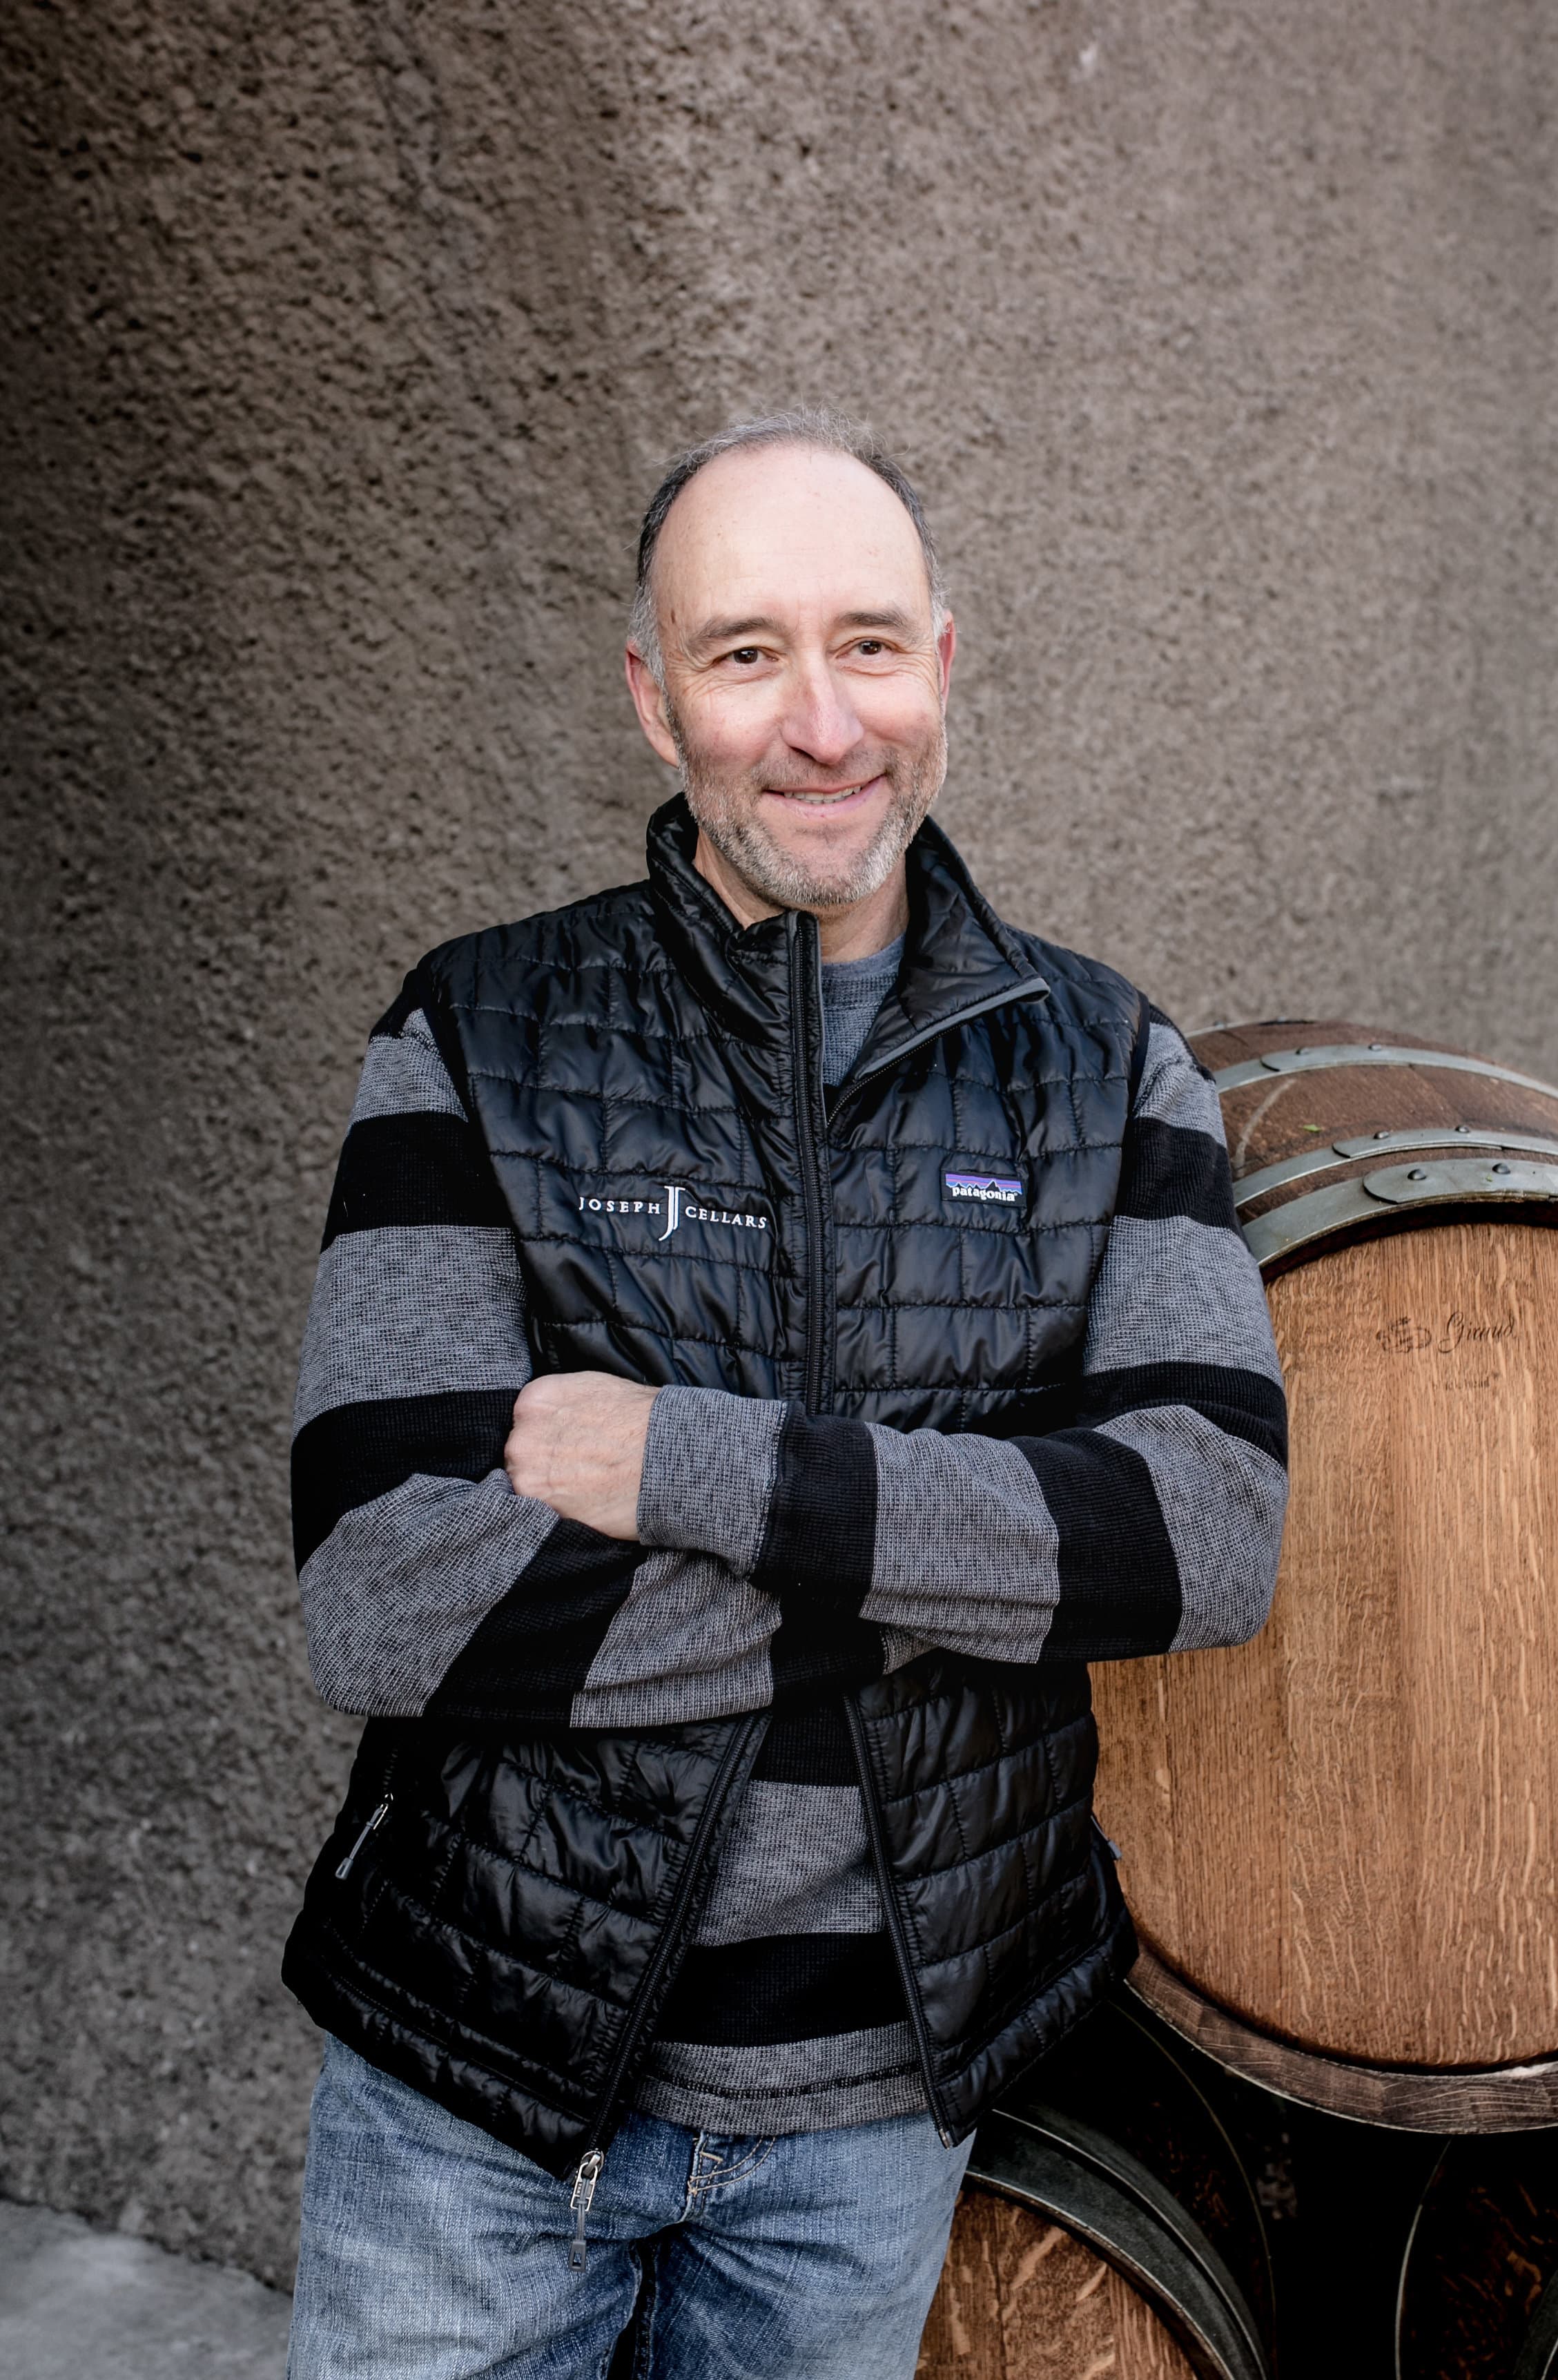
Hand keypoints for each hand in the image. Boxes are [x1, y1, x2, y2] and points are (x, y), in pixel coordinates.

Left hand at [504, 1372, 659, 1539]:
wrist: (669, 1456)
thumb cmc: (644, 1419)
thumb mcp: (596, 1387)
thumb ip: (563, 1402)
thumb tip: (556, 1419)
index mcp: (535, 1400)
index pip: (526, 1423)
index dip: (548, 1437)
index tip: (567, 1446)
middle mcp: (523, 1436)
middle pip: (521, 1455)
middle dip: (544, 1463)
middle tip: (579, 1470)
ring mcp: (528, 1474)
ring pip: (527, 1485)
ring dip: (549, 1488)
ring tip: (585, 1489)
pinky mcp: (542, 1508)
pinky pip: (540, 1511)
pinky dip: (558, 1511)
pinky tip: (585, 1503)